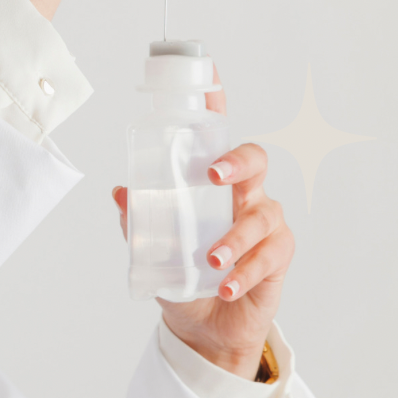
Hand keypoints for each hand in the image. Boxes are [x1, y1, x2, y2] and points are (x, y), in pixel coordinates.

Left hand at [111, 68, 295, 379]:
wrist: (204, 327)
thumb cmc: (183, 276)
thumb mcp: (152, 249)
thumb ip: (138, 221)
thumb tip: (119, 192)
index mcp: (213, 184)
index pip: (218, 136)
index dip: (216, 103)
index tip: (210, 70)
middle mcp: (244, 195)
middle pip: (255, 160)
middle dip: (236, 163)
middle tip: (213, 176)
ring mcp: (264, 225)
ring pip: (261, 216)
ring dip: (234, 239)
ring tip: (209, 261)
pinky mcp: (278, 258)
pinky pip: (269, 258)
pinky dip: (244, 273)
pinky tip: (225, 287)